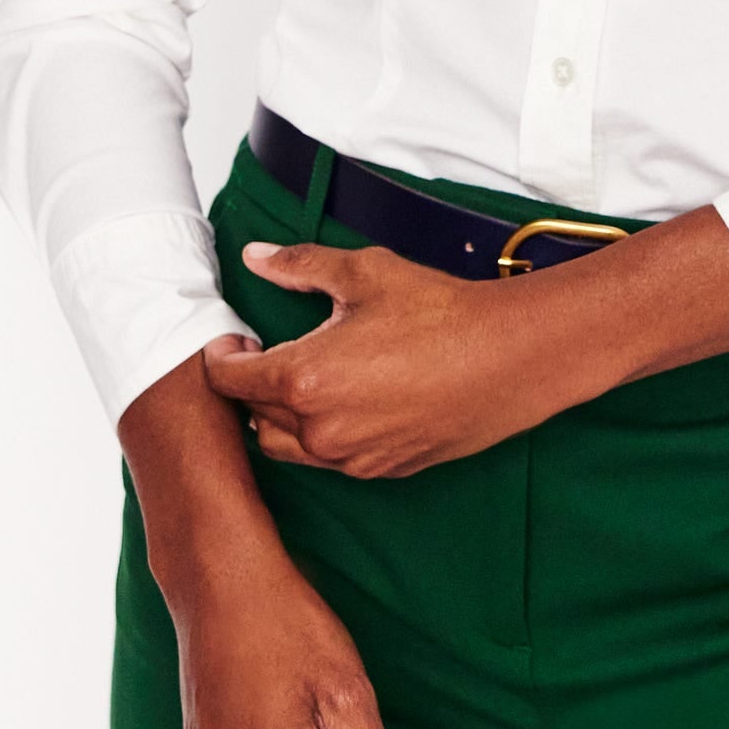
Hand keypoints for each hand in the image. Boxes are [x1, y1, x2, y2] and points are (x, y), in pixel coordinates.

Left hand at [203, 242, 559, 475]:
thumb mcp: (365, 272)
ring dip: (283, 415)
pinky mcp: (381, 471)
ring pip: (287, 447)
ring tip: (307, 378)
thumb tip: (257, 257)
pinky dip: (323, 434)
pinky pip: (330, 459)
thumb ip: (301, 266)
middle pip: (253, 415)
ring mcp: (350, 457)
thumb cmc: (440, 313)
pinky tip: (350, 399)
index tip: (234, 339)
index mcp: (303, 377)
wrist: (508, 358)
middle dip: (253, 384)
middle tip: (269, 351)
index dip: (220, 356)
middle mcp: (318, 429)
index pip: (229, 380)